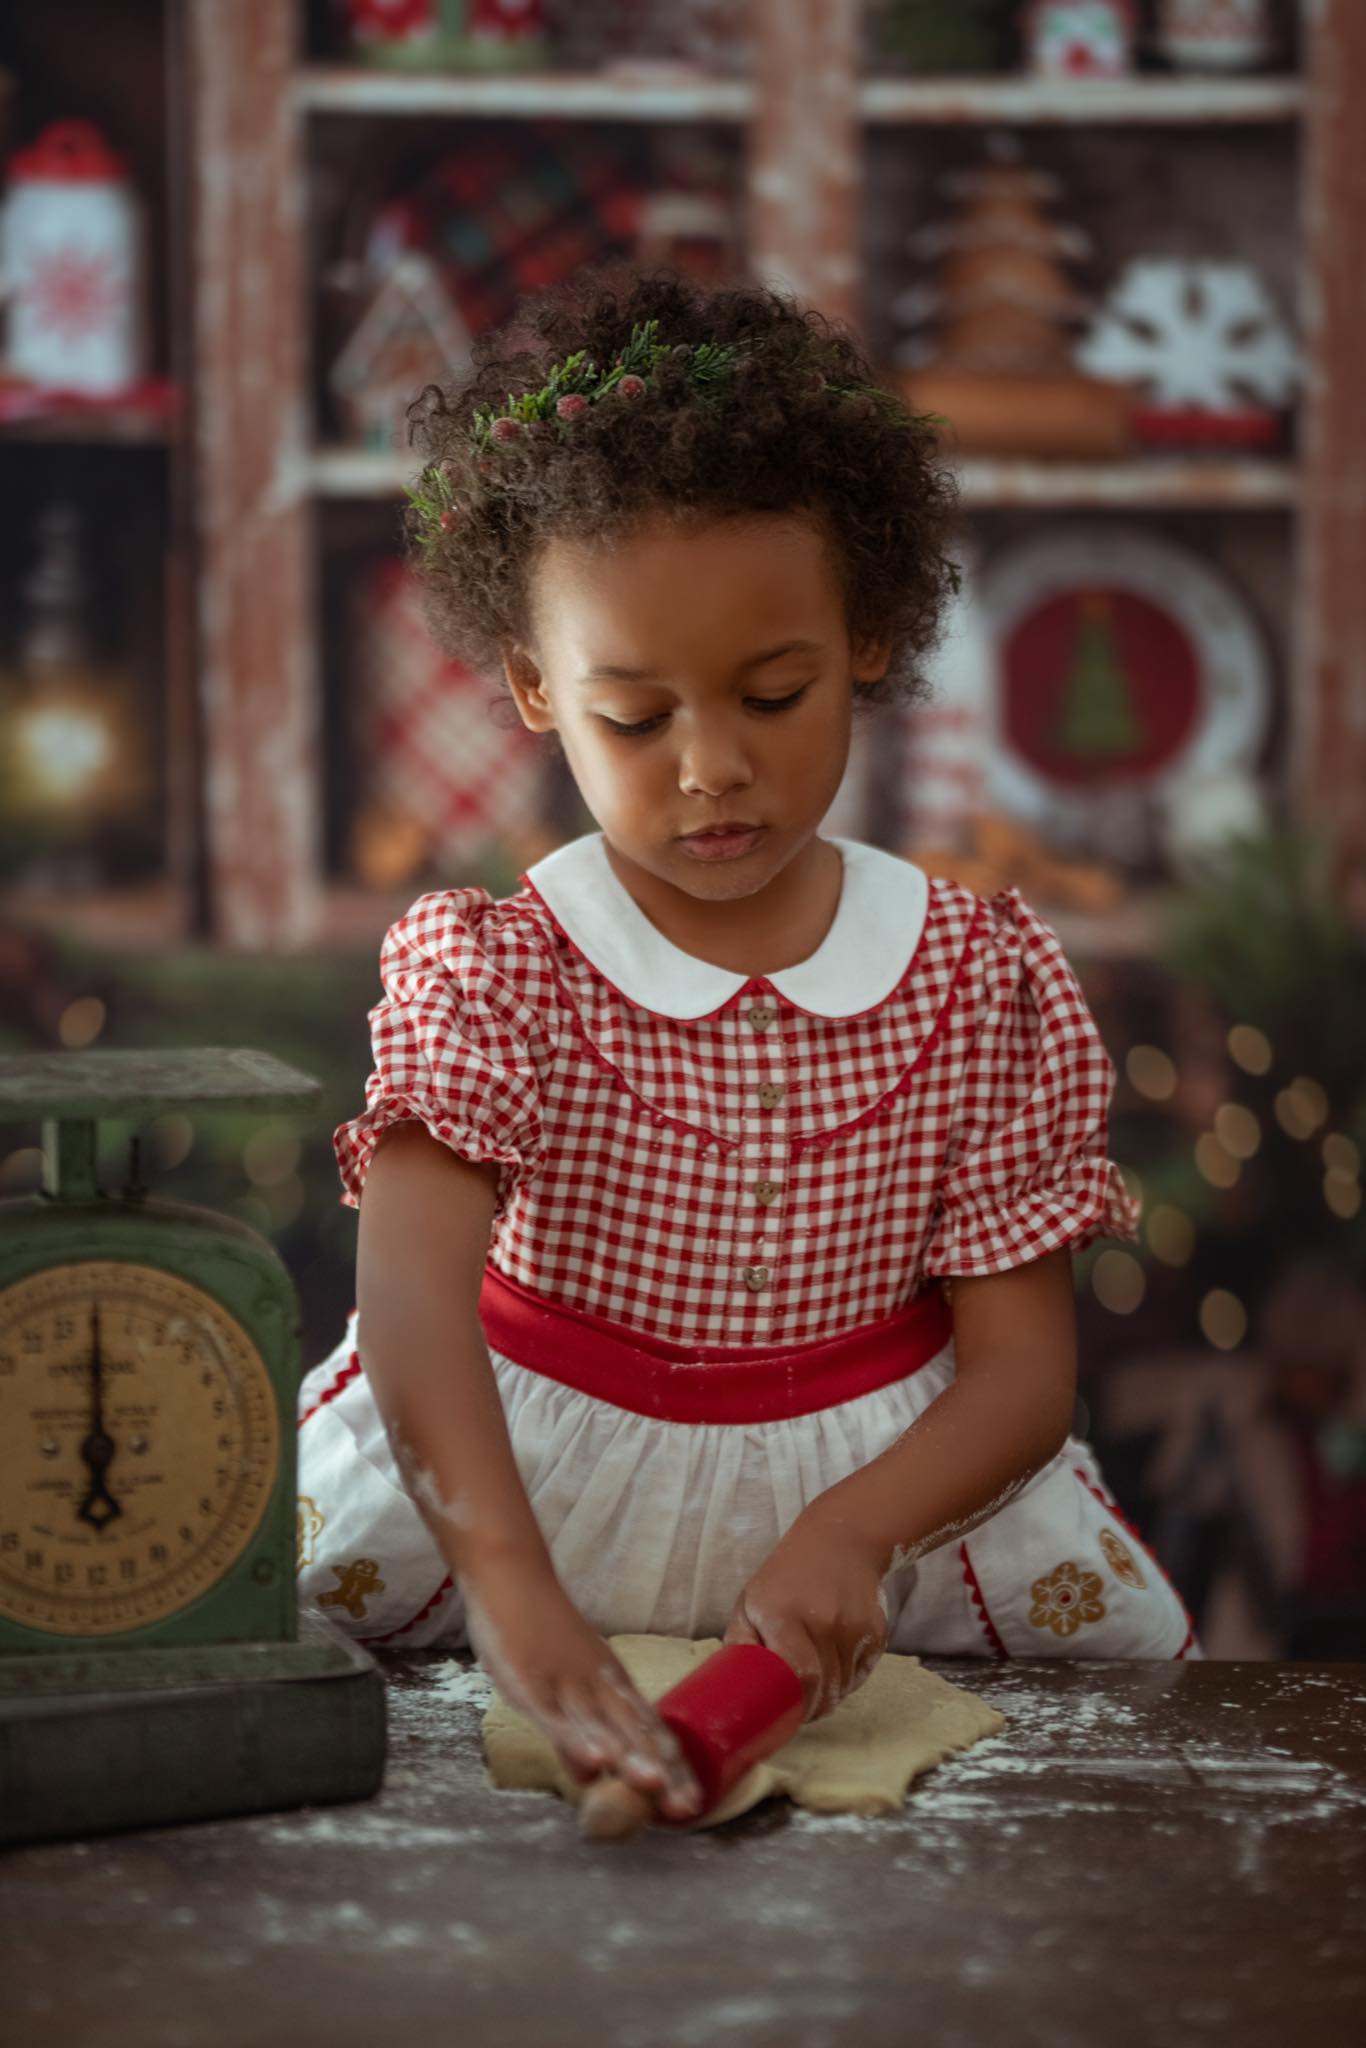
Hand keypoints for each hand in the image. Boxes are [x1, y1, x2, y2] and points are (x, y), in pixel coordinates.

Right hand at [461, 1554, 703, 1820]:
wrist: (511, 1576)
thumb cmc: (537, 1632)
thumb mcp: (563, 1685)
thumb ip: (576, 1732)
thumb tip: (590, 1774)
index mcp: (611, 1683)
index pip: (648, 1731)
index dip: (670, 1767)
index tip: (693, 1803)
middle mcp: (598, 1684)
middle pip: (634, 1733)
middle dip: (661, 1772)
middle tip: (687, 1807)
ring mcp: (566, 1682)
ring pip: (603, 1725)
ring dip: (630, 1755)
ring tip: (655, 1786)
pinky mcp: (532, 1681)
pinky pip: (557, 1715)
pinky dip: (577, 1738)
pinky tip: (596, 1761)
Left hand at [722, 1506, 887, 1721]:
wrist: (840, 1540)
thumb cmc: (785, 1576)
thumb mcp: (750, 1601)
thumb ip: (740, 1643)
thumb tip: (732, 1688)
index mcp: (785, 1615)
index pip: (801, 1675)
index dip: (797, 1704)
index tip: (787, 1714)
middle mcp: (824, 1622)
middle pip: (826, 1689)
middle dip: (813, 1708)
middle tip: (799, 1709)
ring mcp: (855, 1627)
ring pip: (845, 1686)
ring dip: (831, 1695)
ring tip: (815, 1685)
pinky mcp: (877, 1632)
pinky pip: (863, 1674)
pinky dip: (848, 1681)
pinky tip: (834, 1667)